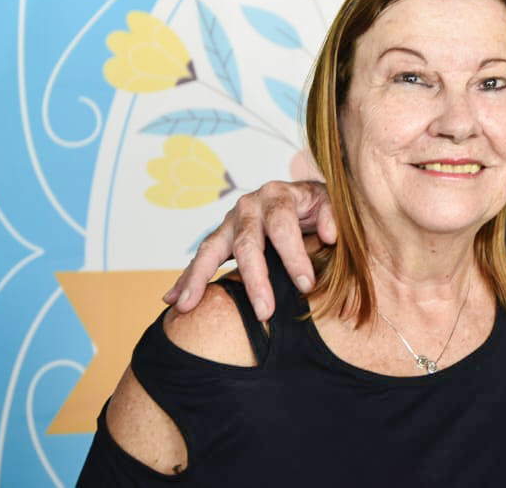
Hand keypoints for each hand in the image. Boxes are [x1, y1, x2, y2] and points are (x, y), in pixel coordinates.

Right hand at [163, 180, 334, 320]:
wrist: (303, 196)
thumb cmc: (319, 205)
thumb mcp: (332, 202)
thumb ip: (333, 214)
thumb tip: (329, 235)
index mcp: (278, 195)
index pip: (282, 226)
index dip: (293, 256)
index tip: (307, 285)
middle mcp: (249, 206)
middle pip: (247, 243)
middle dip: (255, 279)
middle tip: (265, 312)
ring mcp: (230, 222)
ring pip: (211, 250)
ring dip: (199, 279)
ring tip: (188, 305)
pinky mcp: (221, 237)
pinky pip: (200, 260)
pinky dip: (186, 279)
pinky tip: (172, 300)